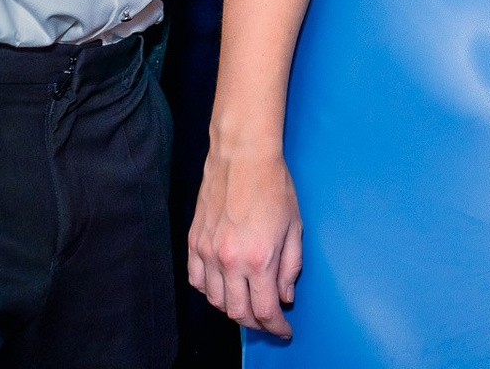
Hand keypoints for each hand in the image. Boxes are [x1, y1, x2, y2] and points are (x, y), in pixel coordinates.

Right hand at [188, 147, 302, 336]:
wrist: (243, 157)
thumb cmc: (274, 186)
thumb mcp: (295, 226)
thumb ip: (291, 266)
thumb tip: (286, 295)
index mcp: (259, 258)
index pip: (265, 310)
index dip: (276, 327)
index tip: (284, 331)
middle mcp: (229, 261)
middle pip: (238, 312)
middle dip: (256, 323)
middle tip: (269, 321)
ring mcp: (207, 253)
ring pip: (216, 301)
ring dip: (233, 310)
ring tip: (249, 305)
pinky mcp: (194, 243)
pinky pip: (197, 281)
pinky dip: (210, 292)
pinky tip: (224, 288)